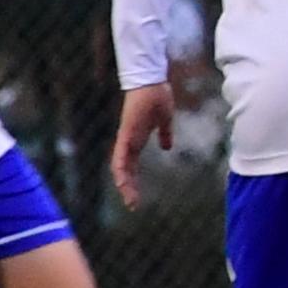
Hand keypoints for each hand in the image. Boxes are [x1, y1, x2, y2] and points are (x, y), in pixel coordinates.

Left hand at [111, 83, 175, 206]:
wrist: (151, 81)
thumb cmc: (157, 96)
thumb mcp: (164, 120)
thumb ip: (164, 134)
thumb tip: (167, 147)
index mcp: (137, 140)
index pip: (132, 165)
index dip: (133, 181)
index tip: (137, 196)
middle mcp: (128, 142)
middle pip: (126, 170)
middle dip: (129, 189)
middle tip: (133, 205)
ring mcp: (126, 138)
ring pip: (121, 167)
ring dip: (125, 184)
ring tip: (131, 200)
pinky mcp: (126, 134)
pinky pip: (121, 155)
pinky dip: (121, 170)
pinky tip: (123, 181)